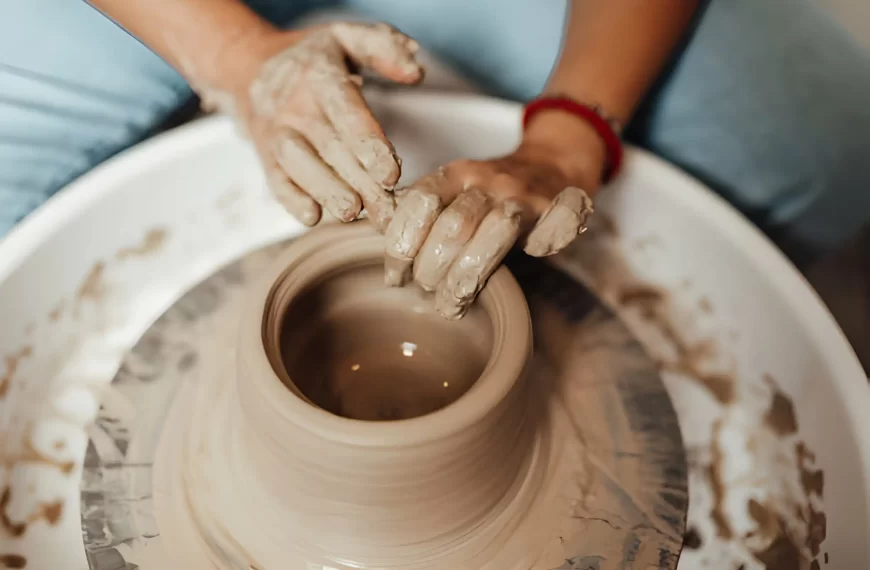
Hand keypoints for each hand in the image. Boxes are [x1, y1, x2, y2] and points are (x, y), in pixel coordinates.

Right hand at [212, 23, 422, 229]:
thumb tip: (416, 73)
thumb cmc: (312, 59)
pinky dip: (291, 200)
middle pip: (330, 148)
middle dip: (360, 182)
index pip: (346, 114)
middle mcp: (295, 107)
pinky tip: (312, 217)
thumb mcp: (346, 37)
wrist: (249, 68)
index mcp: (319, 77)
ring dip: (326, 191)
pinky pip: (275, 180)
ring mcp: (277, 134)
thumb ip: (384, 49)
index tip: (391, 173)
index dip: (369, 144)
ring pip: (299, 165)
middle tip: (387, 210)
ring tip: (352, 212)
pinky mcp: (266, 157)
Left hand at [384, 123, 603, 318]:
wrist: (551, 165)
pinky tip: (525, 265)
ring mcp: (525, 196)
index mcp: (456, 173)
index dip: (403, 243)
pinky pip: (554, 228)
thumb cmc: (489, 193)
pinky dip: (543, 246)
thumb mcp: (450, 192)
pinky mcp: (559, 211)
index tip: (395, 276)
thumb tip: (377, 231)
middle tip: (425, 289)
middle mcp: (489, 180)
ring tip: (451, 303)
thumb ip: (419, 212)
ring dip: (467, 275)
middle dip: (433, 267)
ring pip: (496, 232)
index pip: (420, 202)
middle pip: (455, 225)